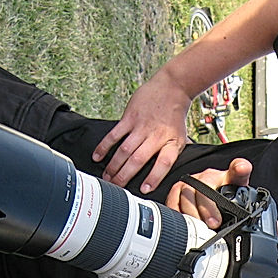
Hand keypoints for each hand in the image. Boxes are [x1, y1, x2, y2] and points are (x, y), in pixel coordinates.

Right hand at [92, 72, 190, 191]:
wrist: (172, 88)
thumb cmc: (175, 116)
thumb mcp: (181, 137)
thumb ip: (172, 154)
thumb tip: (166, 175)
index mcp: (171, 142)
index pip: (163, 163)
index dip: (154, 177)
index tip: (144, 190)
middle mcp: (156, 136)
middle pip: (138, 160)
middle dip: (124, 176)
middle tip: (115, 187)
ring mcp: (141, 126)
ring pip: (124, 150)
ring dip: (113, 166)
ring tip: (106, 177)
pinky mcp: (130, 117)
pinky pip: (115, 135)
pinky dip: (104, 146)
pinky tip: (97, 156)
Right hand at [166, 158, 277, 235]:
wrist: (201, 197)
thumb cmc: (223, 201)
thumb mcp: (241, 205)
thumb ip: (259, 216)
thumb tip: (276, 228)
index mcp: (230, 180)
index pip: (238, 170)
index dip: (240, 168)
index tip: (242, 168)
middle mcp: (209, 178)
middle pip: (206, 186)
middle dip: (209, 205)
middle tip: (214, 222)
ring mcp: (191, 184)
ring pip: (188, 194)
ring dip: (193, 212)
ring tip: (200, 226)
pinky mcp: (176, 192)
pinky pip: (173, 201)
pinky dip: (177, 213)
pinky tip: (183, 223)